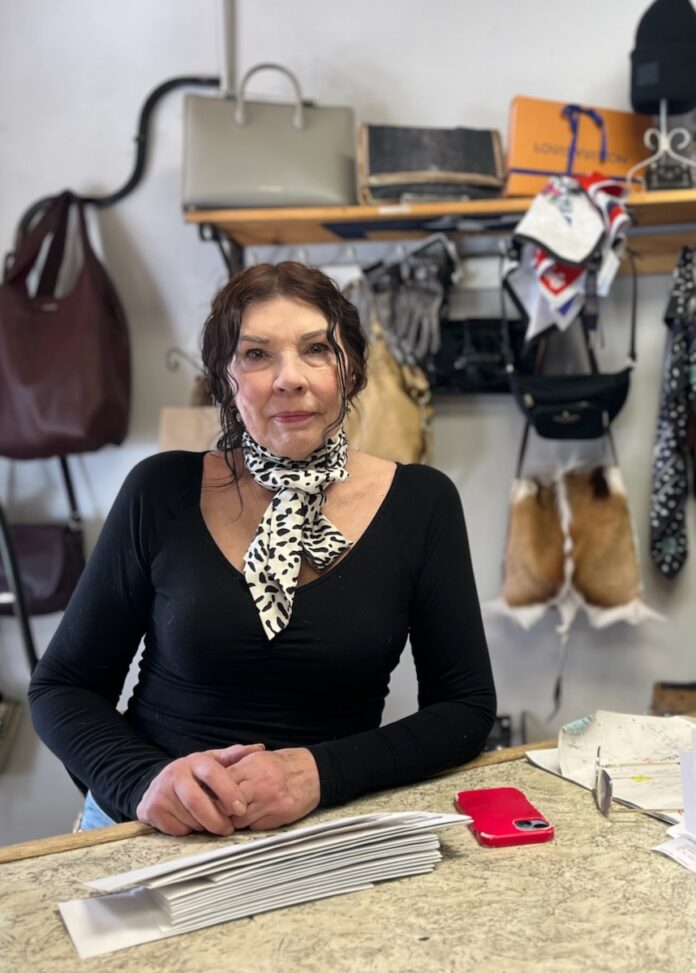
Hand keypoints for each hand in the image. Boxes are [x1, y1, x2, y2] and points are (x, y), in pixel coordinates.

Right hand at [136, 743, 264, 835]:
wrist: (159, 784)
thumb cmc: (195, 775)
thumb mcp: (213, 761)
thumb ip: (235, 756)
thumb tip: (260, 748)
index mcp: (195, 760)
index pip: (213, 774)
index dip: (228, 792)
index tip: (241, 809)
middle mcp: (175, 773)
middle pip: (197, 801)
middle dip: (216, 819)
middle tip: (229, 828)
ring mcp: (161, 791)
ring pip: (188, 818)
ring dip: (204, 827)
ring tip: (213, 825)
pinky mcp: (151, 809)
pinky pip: (176, 829)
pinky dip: (188, 831)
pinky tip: (193, 824)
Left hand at [222, 747, 319, 830]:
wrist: (314, 773)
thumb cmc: (283, 764)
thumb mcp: (259, 757)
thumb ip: (237, 768)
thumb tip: (213, 781)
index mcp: (254, 766)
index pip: (222, 783)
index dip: (214, 791)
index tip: (210, 794)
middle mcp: (261, 785)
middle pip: (227, 805)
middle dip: (221, 809)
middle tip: (220, 808)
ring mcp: (271, 803)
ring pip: (239, 820)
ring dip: (236, 818)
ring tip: (240, 812)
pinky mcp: (279, 817)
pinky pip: (255, 826)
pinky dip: (252, 823)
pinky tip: (257, 814)